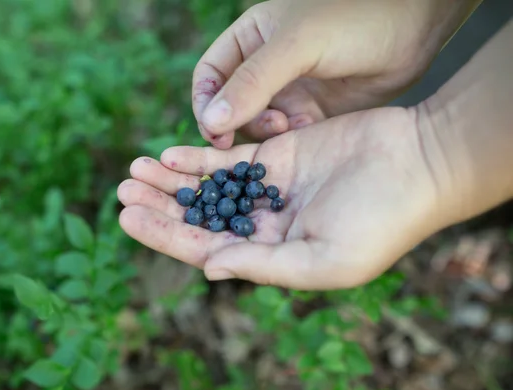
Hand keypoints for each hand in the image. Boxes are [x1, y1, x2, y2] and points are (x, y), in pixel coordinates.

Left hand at [117, 107, 446, 289]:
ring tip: (134, 169)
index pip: (206, 249)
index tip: (127, 219)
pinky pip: (230, 158)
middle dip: (160, 205)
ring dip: (171, 179)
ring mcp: (270, 188)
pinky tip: (169, 154)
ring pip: (208, 186)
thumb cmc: (380, 222)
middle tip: (122, 189)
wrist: (417, 165)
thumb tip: (209, 268)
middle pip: (200, 216)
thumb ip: (264, 265)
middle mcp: (265, 225)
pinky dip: (199, 156)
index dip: (165, 236)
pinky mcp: (279, 155)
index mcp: (273, 256)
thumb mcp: (323, 260)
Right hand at [193, 0, 479, 148]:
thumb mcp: (296, 46)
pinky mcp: (312, 112)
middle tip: (265, 128)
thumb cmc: (353, 20)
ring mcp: (288, 91)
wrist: (414, 27)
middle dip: (239, 122)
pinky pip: (287, 135)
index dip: (206, 105)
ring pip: (258, 125)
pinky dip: (291, 138)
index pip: (209, 78)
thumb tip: (211, 122)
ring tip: (290, 126)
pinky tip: (308, 129)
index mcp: (249, 41)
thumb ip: (252, 82)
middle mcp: (264, 68)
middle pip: (230, 108)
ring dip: (267, 133)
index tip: (214, 130)